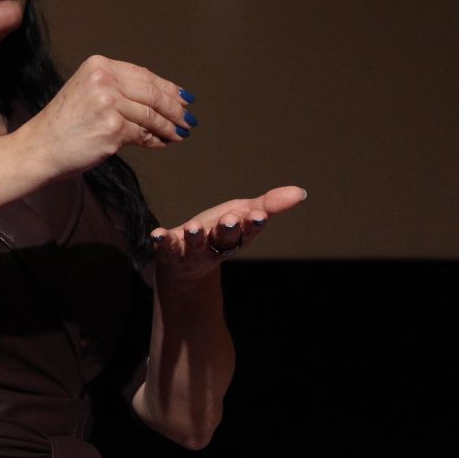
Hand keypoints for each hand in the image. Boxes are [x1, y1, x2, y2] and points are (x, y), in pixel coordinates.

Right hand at [20, 55, 197, 179]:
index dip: (167, 88)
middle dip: (174, 108)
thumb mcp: (88, 93)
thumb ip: (119, 90)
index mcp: (98, 65)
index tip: (183, 97)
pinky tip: (162, 143)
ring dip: (169, 126)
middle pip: (152, 93)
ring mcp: (108, 103)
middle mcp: (103, 79)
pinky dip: (156, 140)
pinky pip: (143, 134)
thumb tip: (162, 100)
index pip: (143, 75)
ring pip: (151, 115)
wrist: (39, 147)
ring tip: (180, 133)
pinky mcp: (112, 128)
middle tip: (188, 118)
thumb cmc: (63, 125)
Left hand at [150, 186, 306, 280]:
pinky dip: (162, 241)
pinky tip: (157, 234)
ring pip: (196, 245)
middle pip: (224, 239)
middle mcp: (216, 245)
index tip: (259, 215)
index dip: (253, 223)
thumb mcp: (243, 214)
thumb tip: (301, 192)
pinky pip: (166, 246)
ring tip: (194, 228)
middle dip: (228, 230)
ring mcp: (192, 250)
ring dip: (196, 237)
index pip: (248, 229)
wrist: (186, 265)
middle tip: (230, 221)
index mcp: (236, 235)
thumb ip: (269, 204)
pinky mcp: (170, 251)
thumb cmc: (218, 232)